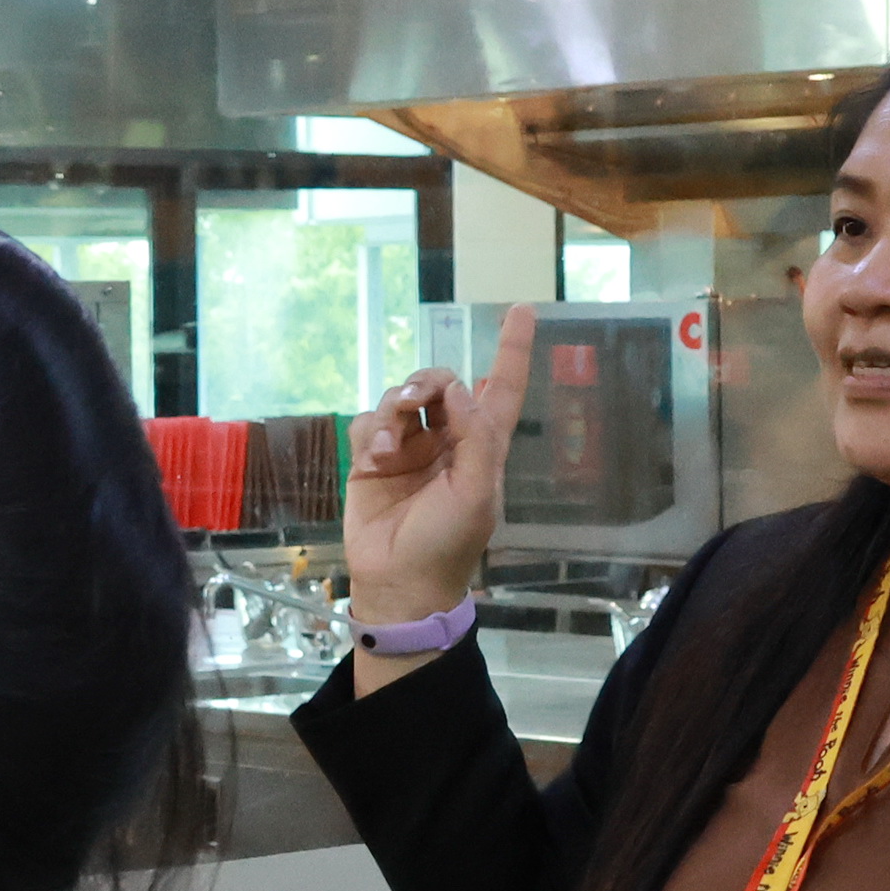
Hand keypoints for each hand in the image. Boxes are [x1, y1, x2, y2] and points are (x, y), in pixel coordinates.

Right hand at [347, 303, 533, 645]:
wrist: (398, 581)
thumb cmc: (448, 544)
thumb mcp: (478, 493)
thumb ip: (476, 436)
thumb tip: (458, 387)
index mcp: (482, 445)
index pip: (502, 388)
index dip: (512, 350)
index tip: (521, 309)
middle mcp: (447, 439)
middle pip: (442, 382)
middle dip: (429, 380)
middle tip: (416, 397)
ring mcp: (408, 447)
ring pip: (400, 397)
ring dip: (394, 411)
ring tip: (388, 450)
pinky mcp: (371, 458)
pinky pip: (368, 420)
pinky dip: (371, 432)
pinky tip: (375, 459)